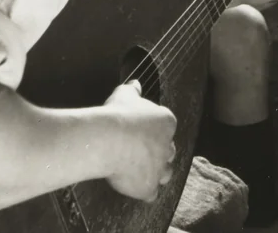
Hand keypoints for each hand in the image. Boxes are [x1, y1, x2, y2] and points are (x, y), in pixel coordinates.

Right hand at [102, 81, 177, 201]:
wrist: (108, 139)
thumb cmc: (117, 114)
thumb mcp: (124, 95)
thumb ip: (133, 90)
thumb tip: (136, 83)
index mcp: (166, 122)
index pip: (167, 128)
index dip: (154, 131)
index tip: (140, 132)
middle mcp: (168, 146)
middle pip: (168, 151)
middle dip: (157, 152)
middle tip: (139, 151)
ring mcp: (160, 169)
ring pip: (165, 173)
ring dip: (156, 172)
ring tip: (139, 170)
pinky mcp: (149, 187)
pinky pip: (151, 193)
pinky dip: (145, 191)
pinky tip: (134, 186)